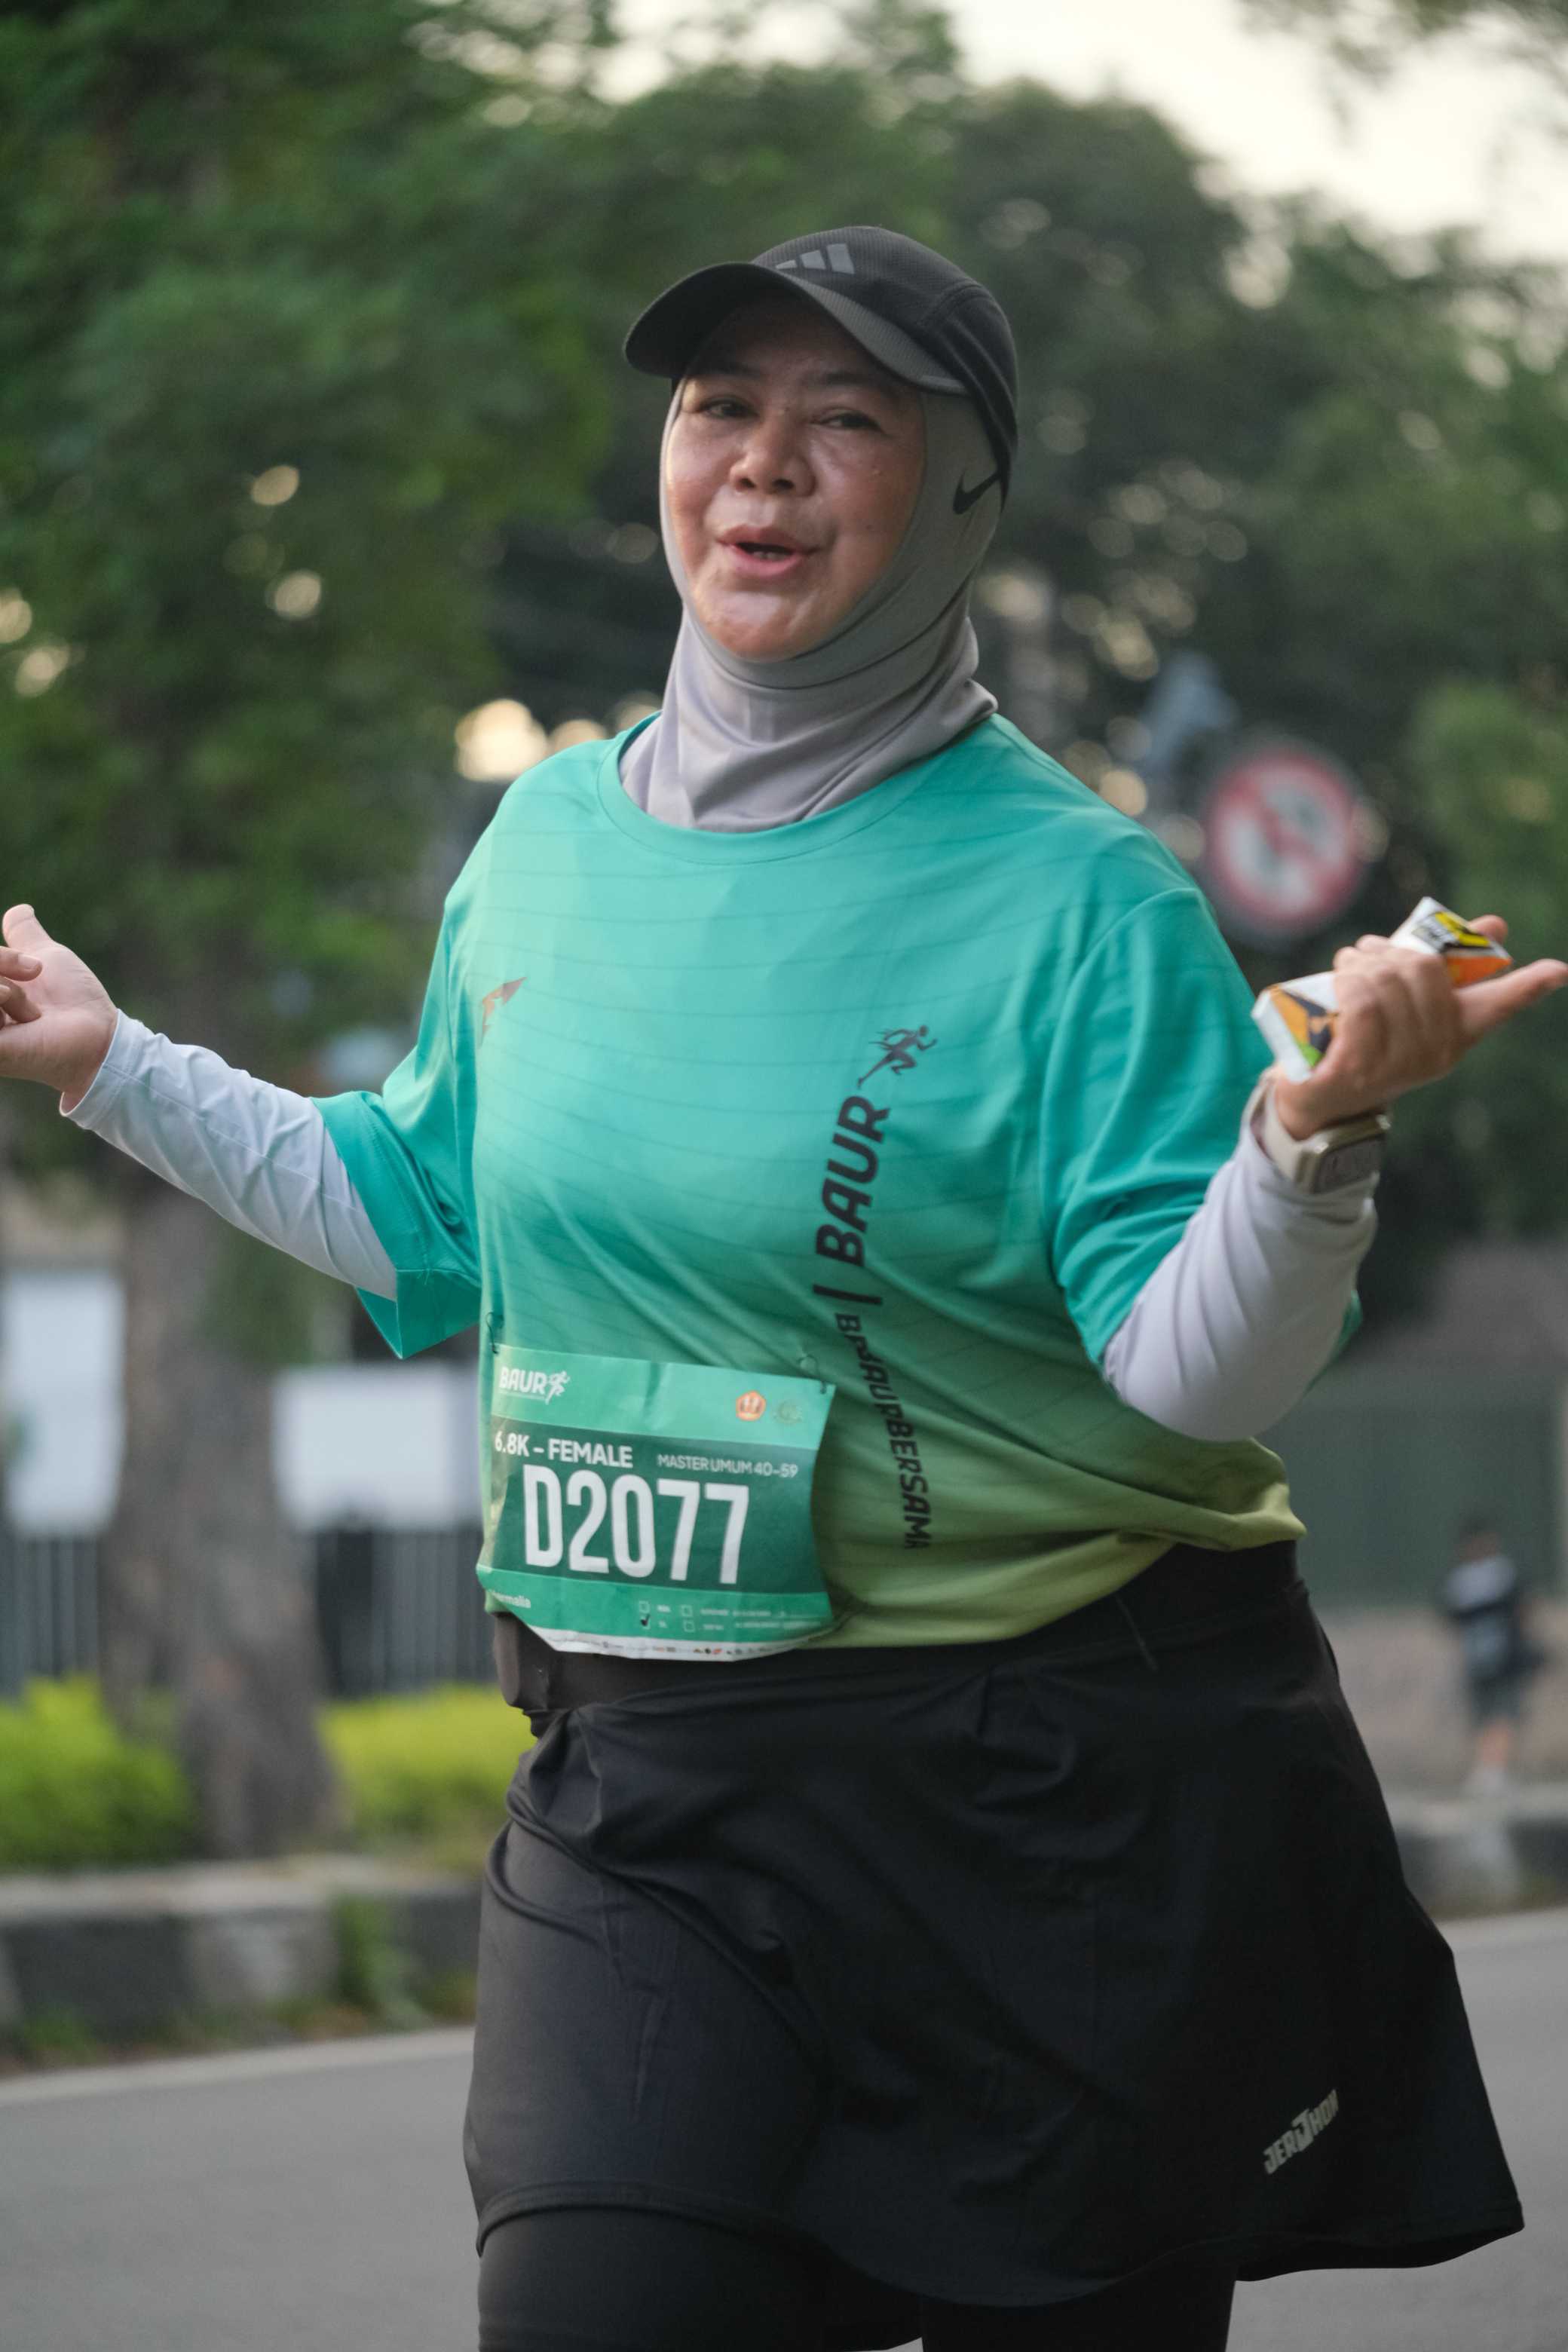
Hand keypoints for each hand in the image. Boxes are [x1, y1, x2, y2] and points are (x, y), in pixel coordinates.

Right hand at [0, 905, 117, 1108]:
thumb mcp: (45, 957)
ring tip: (33, 1012)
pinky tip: (27, 1018)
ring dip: (8, 991)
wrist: (100, 1031)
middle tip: (36, 974)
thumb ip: (25, 935)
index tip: (34, 967)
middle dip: (1, 962)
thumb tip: (19, 910)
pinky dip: (0, 1002)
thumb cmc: (73, 999)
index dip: (0, 958)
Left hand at [1273, 914, 1567, 1140]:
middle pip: (1423, 966)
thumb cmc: (1364, 1034)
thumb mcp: (1403, 994)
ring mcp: (1400, 1066)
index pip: (1499, 1004)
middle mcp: (1436, 1052)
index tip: (1559, 970)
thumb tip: (1498, 924)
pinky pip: (1362, 1005)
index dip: (1529, 985)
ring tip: (1346, 970)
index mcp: (1455, 1032)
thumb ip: (1441, 960)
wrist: (1320, 1093)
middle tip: (1364, 953)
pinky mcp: (1361, 1070)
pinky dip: (1346, 982)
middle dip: (1388, 949)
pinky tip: (1336, 985)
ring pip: (1387, 980)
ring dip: (1358, 962)